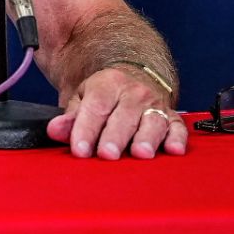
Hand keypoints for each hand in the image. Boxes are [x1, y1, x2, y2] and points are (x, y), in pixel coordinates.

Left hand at [47, 65, 189, 160]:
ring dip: (147, 138)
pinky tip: (174, 150)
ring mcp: (156, 105)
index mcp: (108, 84)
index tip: (80, 150)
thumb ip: (69, 117)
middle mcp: (135, 93)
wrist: (134, 78)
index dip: (87, 129)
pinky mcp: (174, 118)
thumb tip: (55, 131)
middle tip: (107, 155)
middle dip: (115, 137)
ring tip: (140, 154)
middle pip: (124, 117)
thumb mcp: (82, 98)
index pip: (96, 107)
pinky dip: (177, 138)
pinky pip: (178, 128)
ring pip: (153, 122)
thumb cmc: (104, 95)